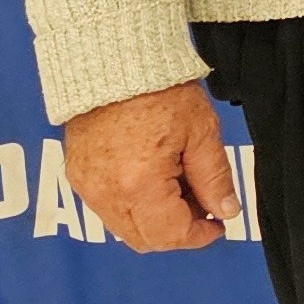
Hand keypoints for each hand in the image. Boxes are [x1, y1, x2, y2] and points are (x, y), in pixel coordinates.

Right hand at [62, 83, 236, 252]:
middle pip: (144, 239)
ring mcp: (86, 186)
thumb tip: (227, 211)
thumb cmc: (160, 91)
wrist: (114, 63)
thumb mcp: (202, 133)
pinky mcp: (77, 176)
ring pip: (125, 227)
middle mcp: (105, 193)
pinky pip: (108, 208)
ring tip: (182, 184)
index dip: (199, 236)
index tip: (219, 224)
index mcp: (138, 185)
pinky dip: (135, 205)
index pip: (169, 235)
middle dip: (178, 229)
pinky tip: (157, 178)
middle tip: (204, 204)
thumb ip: (214, 178)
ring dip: (156, 219)